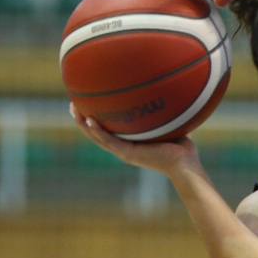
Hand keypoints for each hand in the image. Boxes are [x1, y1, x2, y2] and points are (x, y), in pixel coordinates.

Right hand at [70, 103, 201, 178]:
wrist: (185, 165)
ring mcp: (125, 152)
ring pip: (97, 137)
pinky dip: (98, 131)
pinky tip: (90, 120)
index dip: (95, 120)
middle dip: (82, 120)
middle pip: (96, 134)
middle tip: (72, 105)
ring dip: (84, 124)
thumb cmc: (182, 147)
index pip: (107, 132)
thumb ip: (162, 112)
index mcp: (130, 144)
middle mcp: (124, 148)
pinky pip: (109, 141)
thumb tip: (164, 92)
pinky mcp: (129, 154)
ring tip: (74, 110)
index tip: (86, 105)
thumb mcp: (168, 124)